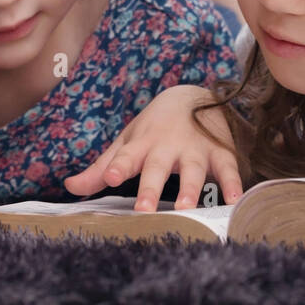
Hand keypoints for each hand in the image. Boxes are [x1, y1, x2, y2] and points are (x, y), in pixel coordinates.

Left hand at [63, 85, 242, 211]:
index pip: (127, 155)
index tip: (112, 176)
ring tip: (185, 207)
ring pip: (192, 169)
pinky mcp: (219, 152)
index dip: (119, 165)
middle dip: (150, 186)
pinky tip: (235, 200)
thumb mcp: (127, 142)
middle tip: (144, 209)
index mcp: (141, 144)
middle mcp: (167, 146)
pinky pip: (227, 169)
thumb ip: (102, 168)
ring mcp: (195, 149)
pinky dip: (233, 183)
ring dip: (190, 188)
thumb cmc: (154, 127)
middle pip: (157, 167)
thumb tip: (70, 187)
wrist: (194, 95)